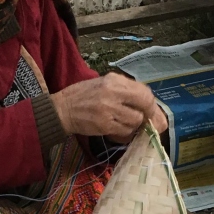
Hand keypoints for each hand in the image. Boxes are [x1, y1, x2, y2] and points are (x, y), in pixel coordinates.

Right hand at [51, 74, 168, 142]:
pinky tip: (117, 130)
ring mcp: (109, 108)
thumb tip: (151, 106)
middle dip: (148, 115)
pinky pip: (126, 131)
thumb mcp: (104, 84)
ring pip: (136, 120)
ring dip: (134, 126)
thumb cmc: (84, 96)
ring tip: (124, 124)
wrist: (62, 109)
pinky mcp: (104, 124)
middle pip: (145, 104)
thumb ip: (126, 92)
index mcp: (114, 79)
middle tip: (144, 121)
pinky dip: (126, 133)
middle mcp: (113, 91)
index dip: (151, 104)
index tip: (150, 111)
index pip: (144, 91)